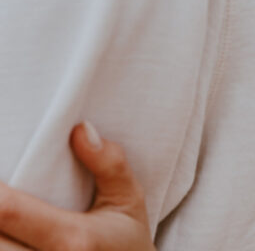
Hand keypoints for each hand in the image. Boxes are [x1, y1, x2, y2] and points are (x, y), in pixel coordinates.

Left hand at [0, 122, 152, 250]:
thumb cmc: (127, 241)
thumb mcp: (128, 198)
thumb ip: (108, 163)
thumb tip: (80, 129)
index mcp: (73, 239)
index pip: (9, 211)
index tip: (0, 174)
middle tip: (5, 192)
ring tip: (8, 215)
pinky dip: (5, 245)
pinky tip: (11, 233)